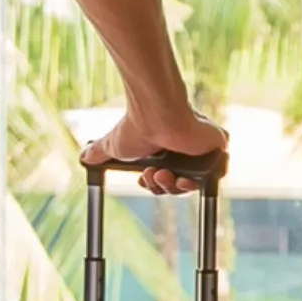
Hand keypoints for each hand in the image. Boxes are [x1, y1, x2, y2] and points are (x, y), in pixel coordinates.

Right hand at [81, 102, 227, 190]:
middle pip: (179, 184)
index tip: (144, 181)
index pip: (166, 177)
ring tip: (162, 174)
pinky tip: (184, 177)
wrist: (155, 114)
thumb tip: (84, 157)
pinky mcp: (217, 147)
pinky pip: (215, 175)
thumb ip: (100, 152)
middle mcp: (185, 149)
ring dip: (175, 186)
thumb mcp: (115, 146)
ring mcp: (202, 149)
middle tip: (152, 175)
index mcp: (167, 149)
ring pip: (195, 183)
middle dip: (163, 186)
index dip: (155, 185)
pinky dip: (201, 181)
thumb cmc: (137, 126)